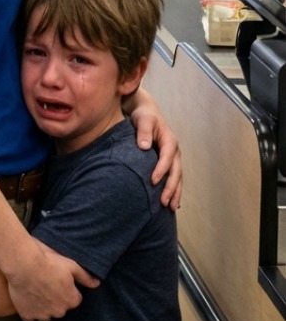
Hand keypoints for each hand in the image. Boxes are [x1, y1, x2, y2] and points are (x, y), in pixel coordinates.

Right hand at [7, 237, 98, 320]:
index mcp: (71, 301)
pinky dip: (30, 310)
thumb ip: (85, 277)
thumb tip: (97, 284)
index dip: (68, 290)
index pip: (74, 299)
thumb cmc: (49, 262)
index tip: (60, 281)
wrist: (23, 264)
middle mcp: (59, 312)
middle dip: (56, 299)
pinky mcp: (27, 315)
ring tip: (36, 290)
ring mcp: (42, 315)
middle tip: (47, 284)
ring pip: (46, 314)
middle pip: (60, 308)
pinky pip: (31, 317)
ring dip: (44, 306)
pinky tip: (27, 298)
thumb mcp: (71, 265)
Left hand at [127, 92, 181, 208]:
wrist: (147, 113)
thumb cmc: (144, 116)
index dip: (161, 170)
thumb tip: (144, 146)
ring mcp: (173, 158)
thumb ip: (144, 131)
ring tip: (171, 207)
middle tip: (164, 202)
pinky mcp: (168, 163)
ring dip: (175, 192)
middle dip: (171, 187)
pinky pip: (173, 178)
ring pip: (177, 178)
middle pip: (176, 172)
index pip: (167, 157)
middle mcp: (174, 151)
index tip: (153, 181)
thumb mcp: (144, 120)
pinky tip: (171, 203)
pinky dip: (174, 190)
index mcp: (169, 141)